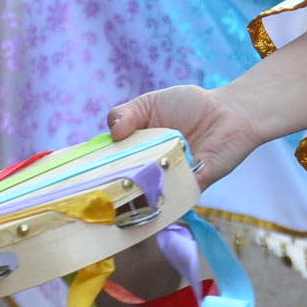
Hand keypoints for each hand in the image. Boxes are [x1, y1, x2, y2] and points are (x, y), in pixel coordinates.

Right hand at [107, 84, 265, 188]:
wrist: (229, 112)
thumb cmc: (189, 105)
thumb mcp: (149, 103)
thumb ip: (126, 113)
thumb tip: (113, 133)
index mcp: (134, 151)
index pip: (107, 167)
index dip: (92, 172)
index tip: (76, 176)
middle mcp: (147, 171)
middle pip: (121, 188)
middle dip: (108, 191)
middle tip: (96, 190)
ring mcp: (167, 183)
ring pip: (143, 199)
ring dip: (132, 198)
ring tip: (119, 196)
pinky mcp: (189, 189)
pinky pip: (171, 203)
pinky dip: (160, 203)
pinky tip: (149, 199)